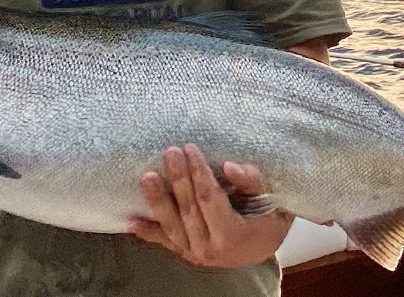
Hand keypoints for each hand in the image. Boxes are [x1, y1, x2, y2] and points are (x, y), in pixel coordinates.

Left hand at [128, 144, 293, 267]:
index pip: (210, 198)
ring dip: (158, 201)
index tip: (191, 149)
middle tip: (170, 152)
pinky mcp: (185, 253)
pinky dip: (148, 232)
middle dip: (178, 179)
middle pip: (189, 209)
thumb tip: (229, 166)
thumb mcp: (271, 201)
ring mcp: (195, 254)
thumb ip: (251, 183)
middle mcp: (210, 249)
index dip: (199, 173)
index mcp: (232, 235)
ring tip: (147, 178)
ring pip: (172, 225)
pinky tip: (132, 222)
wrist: (261, 249)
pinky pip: (165, 241)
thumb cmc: (270, 220)